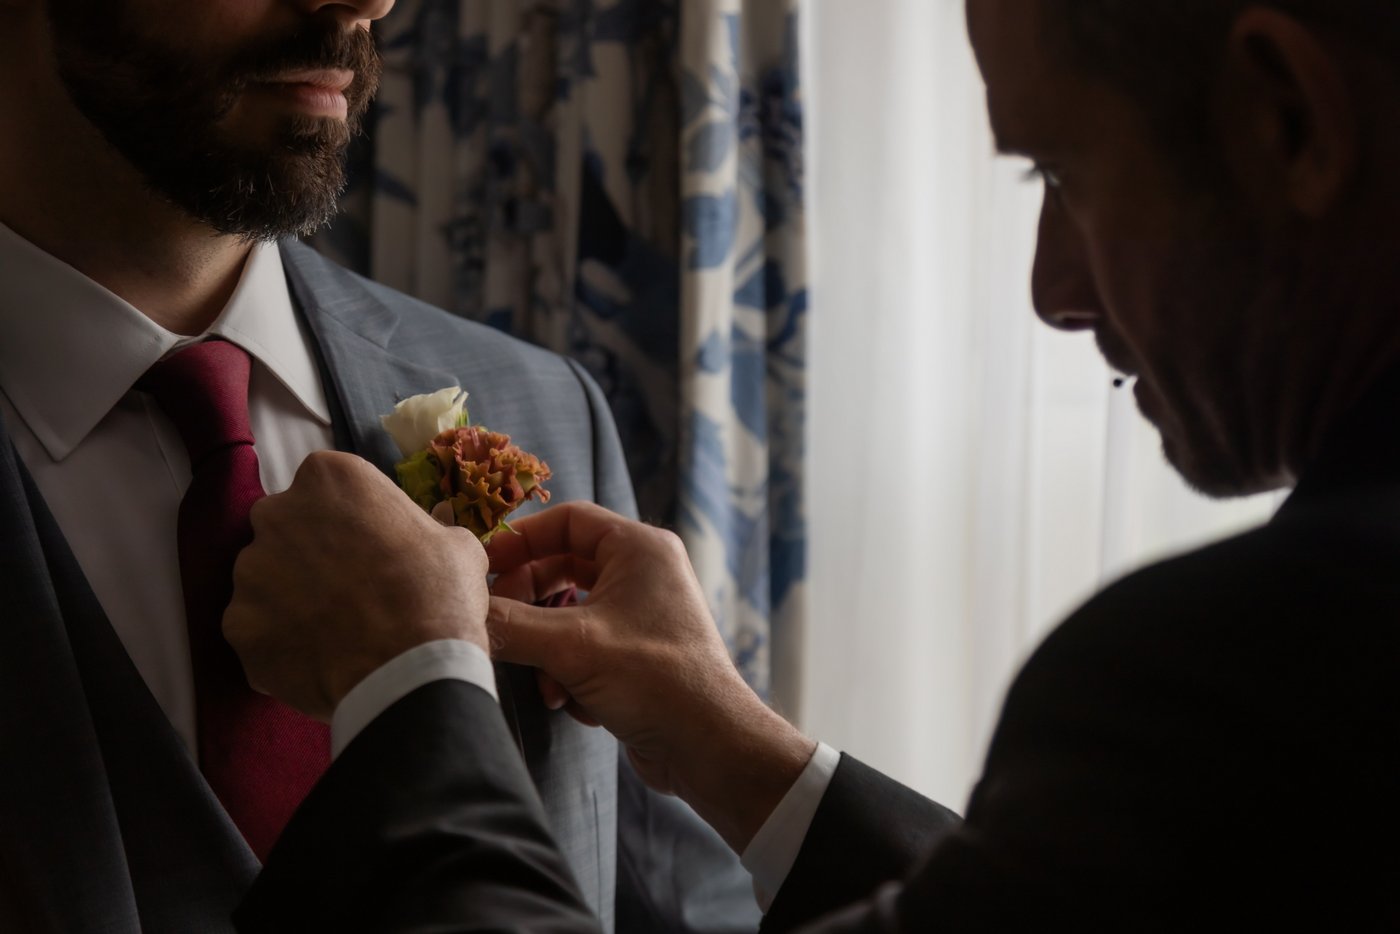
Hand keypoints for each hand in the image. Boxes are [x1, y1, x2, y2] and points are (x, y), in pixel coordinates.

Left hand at [224, 451, 490, 720]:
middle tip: (348, 588)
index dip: (350, 520)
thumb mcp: (455, 545)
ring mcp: (250, 571)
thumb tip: (426, 538)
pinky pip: (257, 630)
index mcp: (331, 477)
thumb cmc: (439, 594)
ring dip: (291, 599)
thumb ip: (425, 529)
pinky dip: (280, 643)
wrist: (410, 670)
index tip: (370, 547)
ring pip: (266, 580)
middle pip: (287, 527)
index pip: (329, 488)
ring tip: (332, 631)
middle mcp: (276, 513)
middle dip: (310, 553)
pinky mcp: (236, 625)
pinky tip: (316, 660)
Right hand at [486, 501, 814, 852]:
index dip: (521, 540)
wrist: (709, 747)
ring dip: (548, 652)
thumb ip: (509, 624)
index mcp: (639, 548)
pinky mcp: (637, 655)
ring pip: (568, 615)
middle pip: (562, 568)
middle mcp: (644, 573)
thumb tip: (461, 613)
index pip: (568, 520)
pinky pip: (584, 649)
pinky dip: (571, 674)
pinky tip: (575, 704)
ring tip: (548, 684)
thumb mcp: (570, 647)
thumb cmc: (653, 680)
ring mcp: (642, 615)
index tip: (483, 567)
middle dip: (529, 604)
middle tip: (498, 626)